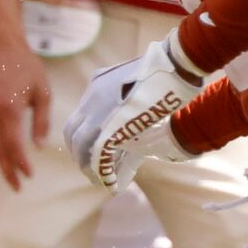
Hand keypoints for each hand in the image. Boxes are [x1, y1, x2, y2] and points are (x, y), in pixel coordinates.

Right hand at [0, 31, 51, 190]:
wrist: (1, 46)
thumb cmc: (27, 66)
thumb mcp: (42, 91)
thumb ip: (41, 119)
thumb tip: (38, 146)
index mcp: (9, 108)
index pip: (13, 143)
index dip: (20, 162)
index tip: (28, 175)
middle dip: (5, 170)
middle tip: (15, 187)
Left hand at [62, 36, 200, 191]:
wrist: (174, 66)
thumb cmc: (166, 73)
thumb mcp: (140, 87)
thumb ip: (132, 103)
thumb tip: (138, 124)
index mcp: (98, 85)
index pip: (80, 116)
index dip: (83, 137)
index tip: (93, 150)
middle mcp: (92, 97)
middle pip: (72, 132)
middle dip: (79, 153)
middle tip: (91, 168)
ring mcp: (98, 110)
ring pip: (80, 144)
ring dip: (88, 164)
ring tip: (98, 178)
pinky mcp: (110, 125)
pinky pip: (97, 152)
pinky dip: (101, 170)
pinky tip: (110, 182)